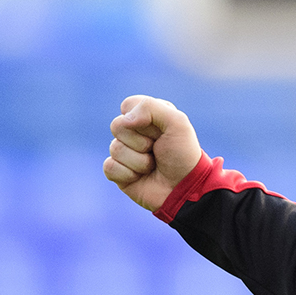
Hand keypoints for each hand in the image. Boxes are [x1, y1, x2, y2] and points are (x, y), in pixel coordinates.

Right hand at [105, 95, 203, 210]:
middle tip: (157, 150)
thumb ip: (150, 107)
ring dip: (139, 161)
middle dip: (141, 141)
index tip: (161, 131)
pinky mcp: (118, 171)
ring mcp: (125, 152)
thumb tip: (124, 120)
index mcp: (148, 116)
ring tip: (153, 166)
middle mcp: (134, 132)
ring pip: (115, 148)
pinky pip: (110, 167)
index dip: (143, 119)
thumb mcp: (177, 123)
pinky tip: (140, 178)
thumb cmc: (183, 155)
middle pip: (117, 126)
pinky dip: (128, 174)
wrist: (185, 189)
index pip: (128, 105)